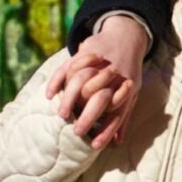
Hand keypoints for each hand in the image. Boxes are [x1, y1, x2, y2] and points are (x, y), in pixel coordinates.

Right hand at [45, 15, 147, 148]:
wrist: (127, 36)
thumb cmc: (129, 71)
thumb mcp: (132, 92)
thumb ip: (123, 116)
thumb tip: (117, 142)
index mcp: (127, 87)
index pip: (117, 112)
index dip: (107, 130)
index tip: (94, 146)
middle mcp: (114, 76)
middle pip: (99, 98)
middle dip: (88, 117)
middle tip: (75, 131)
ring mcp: (99, 63)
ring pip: (82, 81)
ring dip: (70, 99)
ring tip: (62, 114)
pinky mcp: (86, 52)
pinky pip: (69, 66)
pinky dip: (58, 80)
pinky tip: (49, 94)